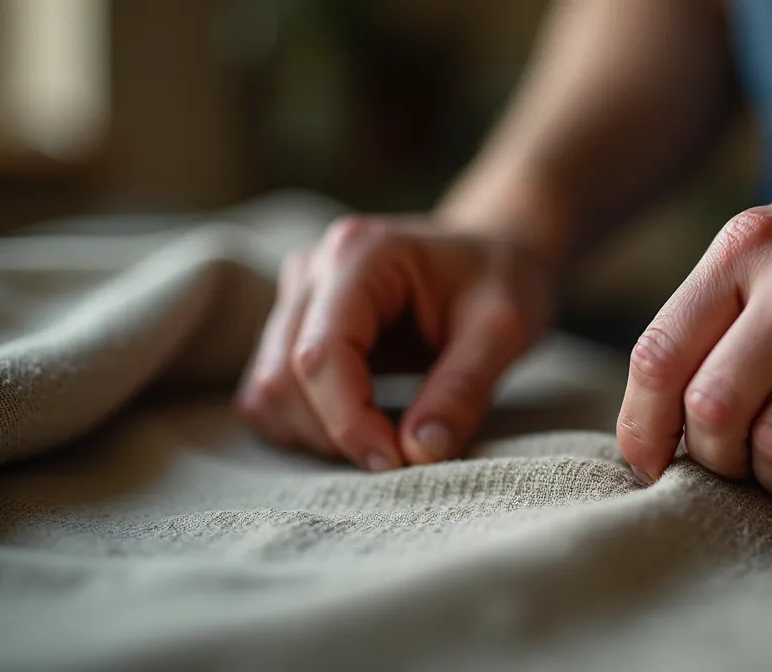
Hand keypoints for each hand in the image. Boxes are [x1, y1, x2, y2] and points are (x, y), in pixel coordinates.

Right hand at [236, 215, 552, 469]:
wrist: (490, 254)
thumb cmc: (500, 280)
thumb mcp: (503, 330)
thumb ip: (464, 388)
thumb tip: (420, 453)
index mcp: (360, 255)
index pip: (321, 354)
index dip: (349, 421)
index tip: (396, 461)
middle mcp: (311, 268)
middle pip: (282, 376)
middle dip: (336, 433)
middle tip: (400, 454)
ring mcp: (294, 295)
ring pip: (267, 390)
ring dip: (317, 434)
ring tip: (385, 436)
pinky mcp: (290, 326)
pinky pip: (269, 393)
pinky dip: (305, 426)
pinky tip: (361, 424)